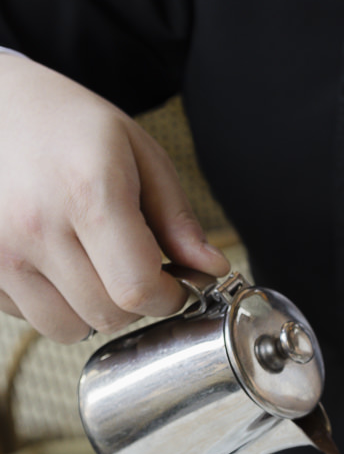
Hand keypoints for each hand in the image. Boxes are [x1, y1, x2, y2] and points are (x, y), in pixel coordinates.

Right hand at [0, 55, 229, 341]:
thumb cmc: (66, 124)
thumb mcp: (136, 152)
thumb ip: (177, 218)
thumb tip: (213, 269)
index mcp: (86, 191)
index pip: (138, 289)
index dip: (169, 297)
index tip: (175, 283)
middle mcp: (36, 225)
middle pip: (108, 315)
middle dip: (134, 302)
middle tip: (132, 266)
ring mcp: (0, 251)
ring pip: (69, 329)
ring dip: (92, 310)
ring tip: (90, 264)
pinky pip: (31, 318)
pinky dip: (52, 304)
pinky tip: (53, 263)